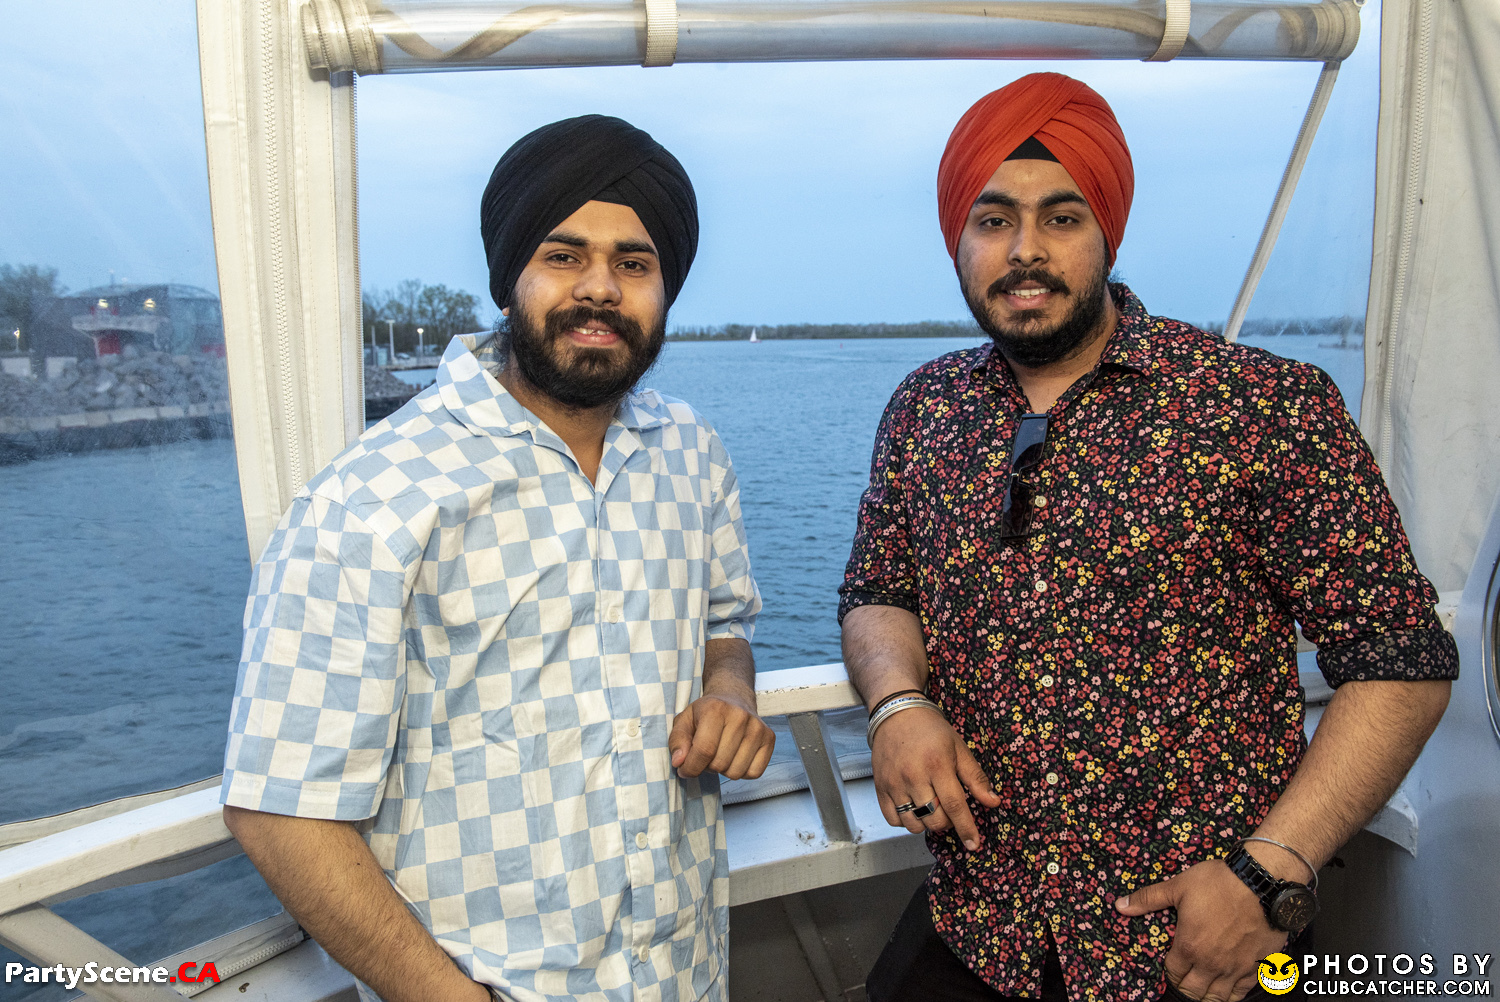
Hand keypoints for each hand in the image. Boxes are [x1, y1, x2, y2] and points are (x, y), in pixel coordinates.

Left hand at [668, 684, 774, 778]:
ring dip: (724, 770)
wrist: (734, 698)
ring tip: (721, 754)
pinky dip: (742, 772)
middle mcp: (740, 717)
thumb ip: (677, 741)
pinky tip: (736, 757)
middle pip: (719, 764)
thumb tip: (679, 762)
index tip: (685, 769)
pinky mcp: (769, 738)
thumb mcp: (684, 720)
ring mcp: (757, 728)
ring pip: (736, 772)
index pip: (704, 751)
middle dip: (707, 766)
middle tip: (707, 754)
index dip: (690, 767)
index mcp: (715, 709)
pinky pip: (754, 773)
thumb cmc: (707, 713)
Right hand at [871, 706, 1000, 850]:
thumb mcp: (959, 748)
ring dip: (926, 824)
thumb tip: (994, 802)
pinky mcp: (880, 787)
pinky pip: (893, 820)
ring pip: (913, 824)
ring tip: (930, 808)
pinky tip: (913, 808)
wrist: (897, 714)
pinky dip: (906, 821)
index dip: (966, 828)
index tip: (974, 844)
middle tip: (948, 809)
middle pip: (934, 819)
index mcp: (937, 765)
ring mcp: (894, 783)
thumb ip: (975, 777)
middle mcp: (914, 777)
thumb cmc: (931, 730)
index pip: (955, 805)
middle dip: (946, 823)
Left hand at [1114, 859, 1287, 1001]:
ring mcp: (1236, 969)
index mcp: (1189, 947)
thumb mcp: (1178, 886)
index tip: (1171, 966)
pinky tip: (1228, 990)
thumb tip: (1120, 905)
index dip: (1169, 971)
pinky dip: (1232, 995)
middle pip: (1193, 991)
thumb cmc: (1219, 882)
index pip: (1173, 973)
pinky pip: (1242, 993)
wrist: (1262, 882)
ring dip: (1207, 996)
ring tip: (1202, 990)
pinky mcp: (1258, 967)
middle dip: (1185, 987)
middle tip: (1184, 980)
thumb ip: (1148, 899)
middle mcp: (1211, 964)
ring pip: (1217, 997)